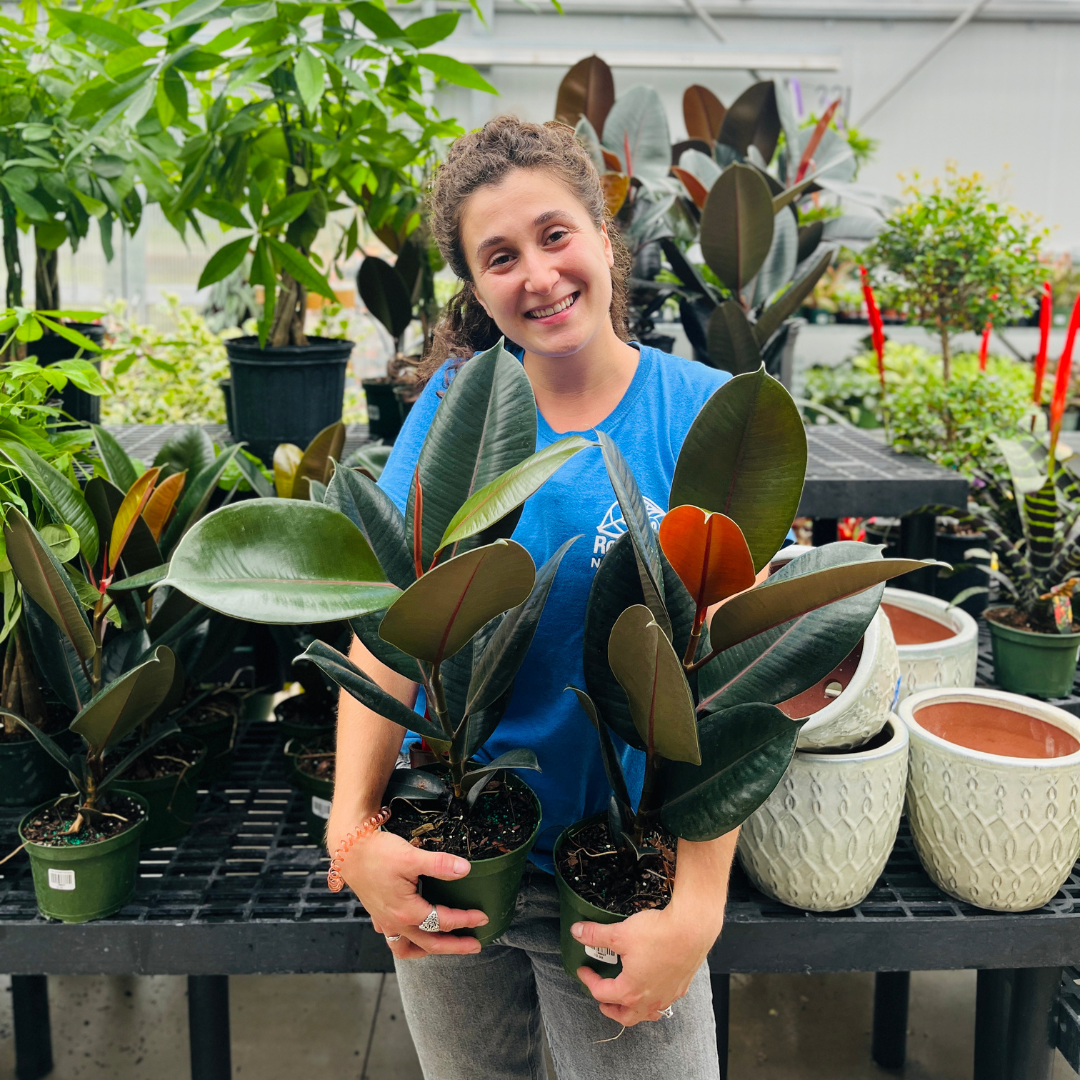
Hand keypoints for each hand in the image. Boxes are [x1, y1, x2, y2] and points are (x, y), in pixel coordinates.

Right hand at [337, 826, 487, 958]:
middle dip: (455, 946)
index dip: (465, 920)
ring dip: (429, 950)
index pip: (442, 921)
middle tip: (475, 945)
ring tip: (445, 946)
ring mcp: (385, 921)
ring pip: (408, 948)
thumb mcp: (411, 856)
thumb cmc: (377, 853)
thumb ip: (440, 864)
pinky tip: (414, 934)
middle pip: (430, 944)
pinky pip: (395, 939)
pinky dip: (408, 942)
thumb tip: (464, 870)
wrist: (349, 849)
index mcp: (406, 911)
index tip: (482, 916)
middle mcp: (395, 922)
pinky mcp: (378, 915)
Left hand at [573, 902, 720, 1026]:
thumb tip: (577, 932)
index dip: (588, 980)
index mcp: (631, 991)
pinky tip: (652, 986)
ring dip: (633, 1010)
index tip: (583, 969)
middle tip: (602, 1000)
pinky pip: (664, 1002)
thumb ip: (596, 935)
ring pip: (647, 1013)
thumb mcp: (619, 933)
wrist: (692, 929)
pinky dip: (653, 1000)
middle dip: (610, 1009)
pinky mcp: (680, 987)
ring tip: (627, 1000)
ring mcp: (667, 995)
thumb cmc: (658, 934)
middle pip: (625, 1016)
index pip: (602, 993)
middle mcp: (650, 999)